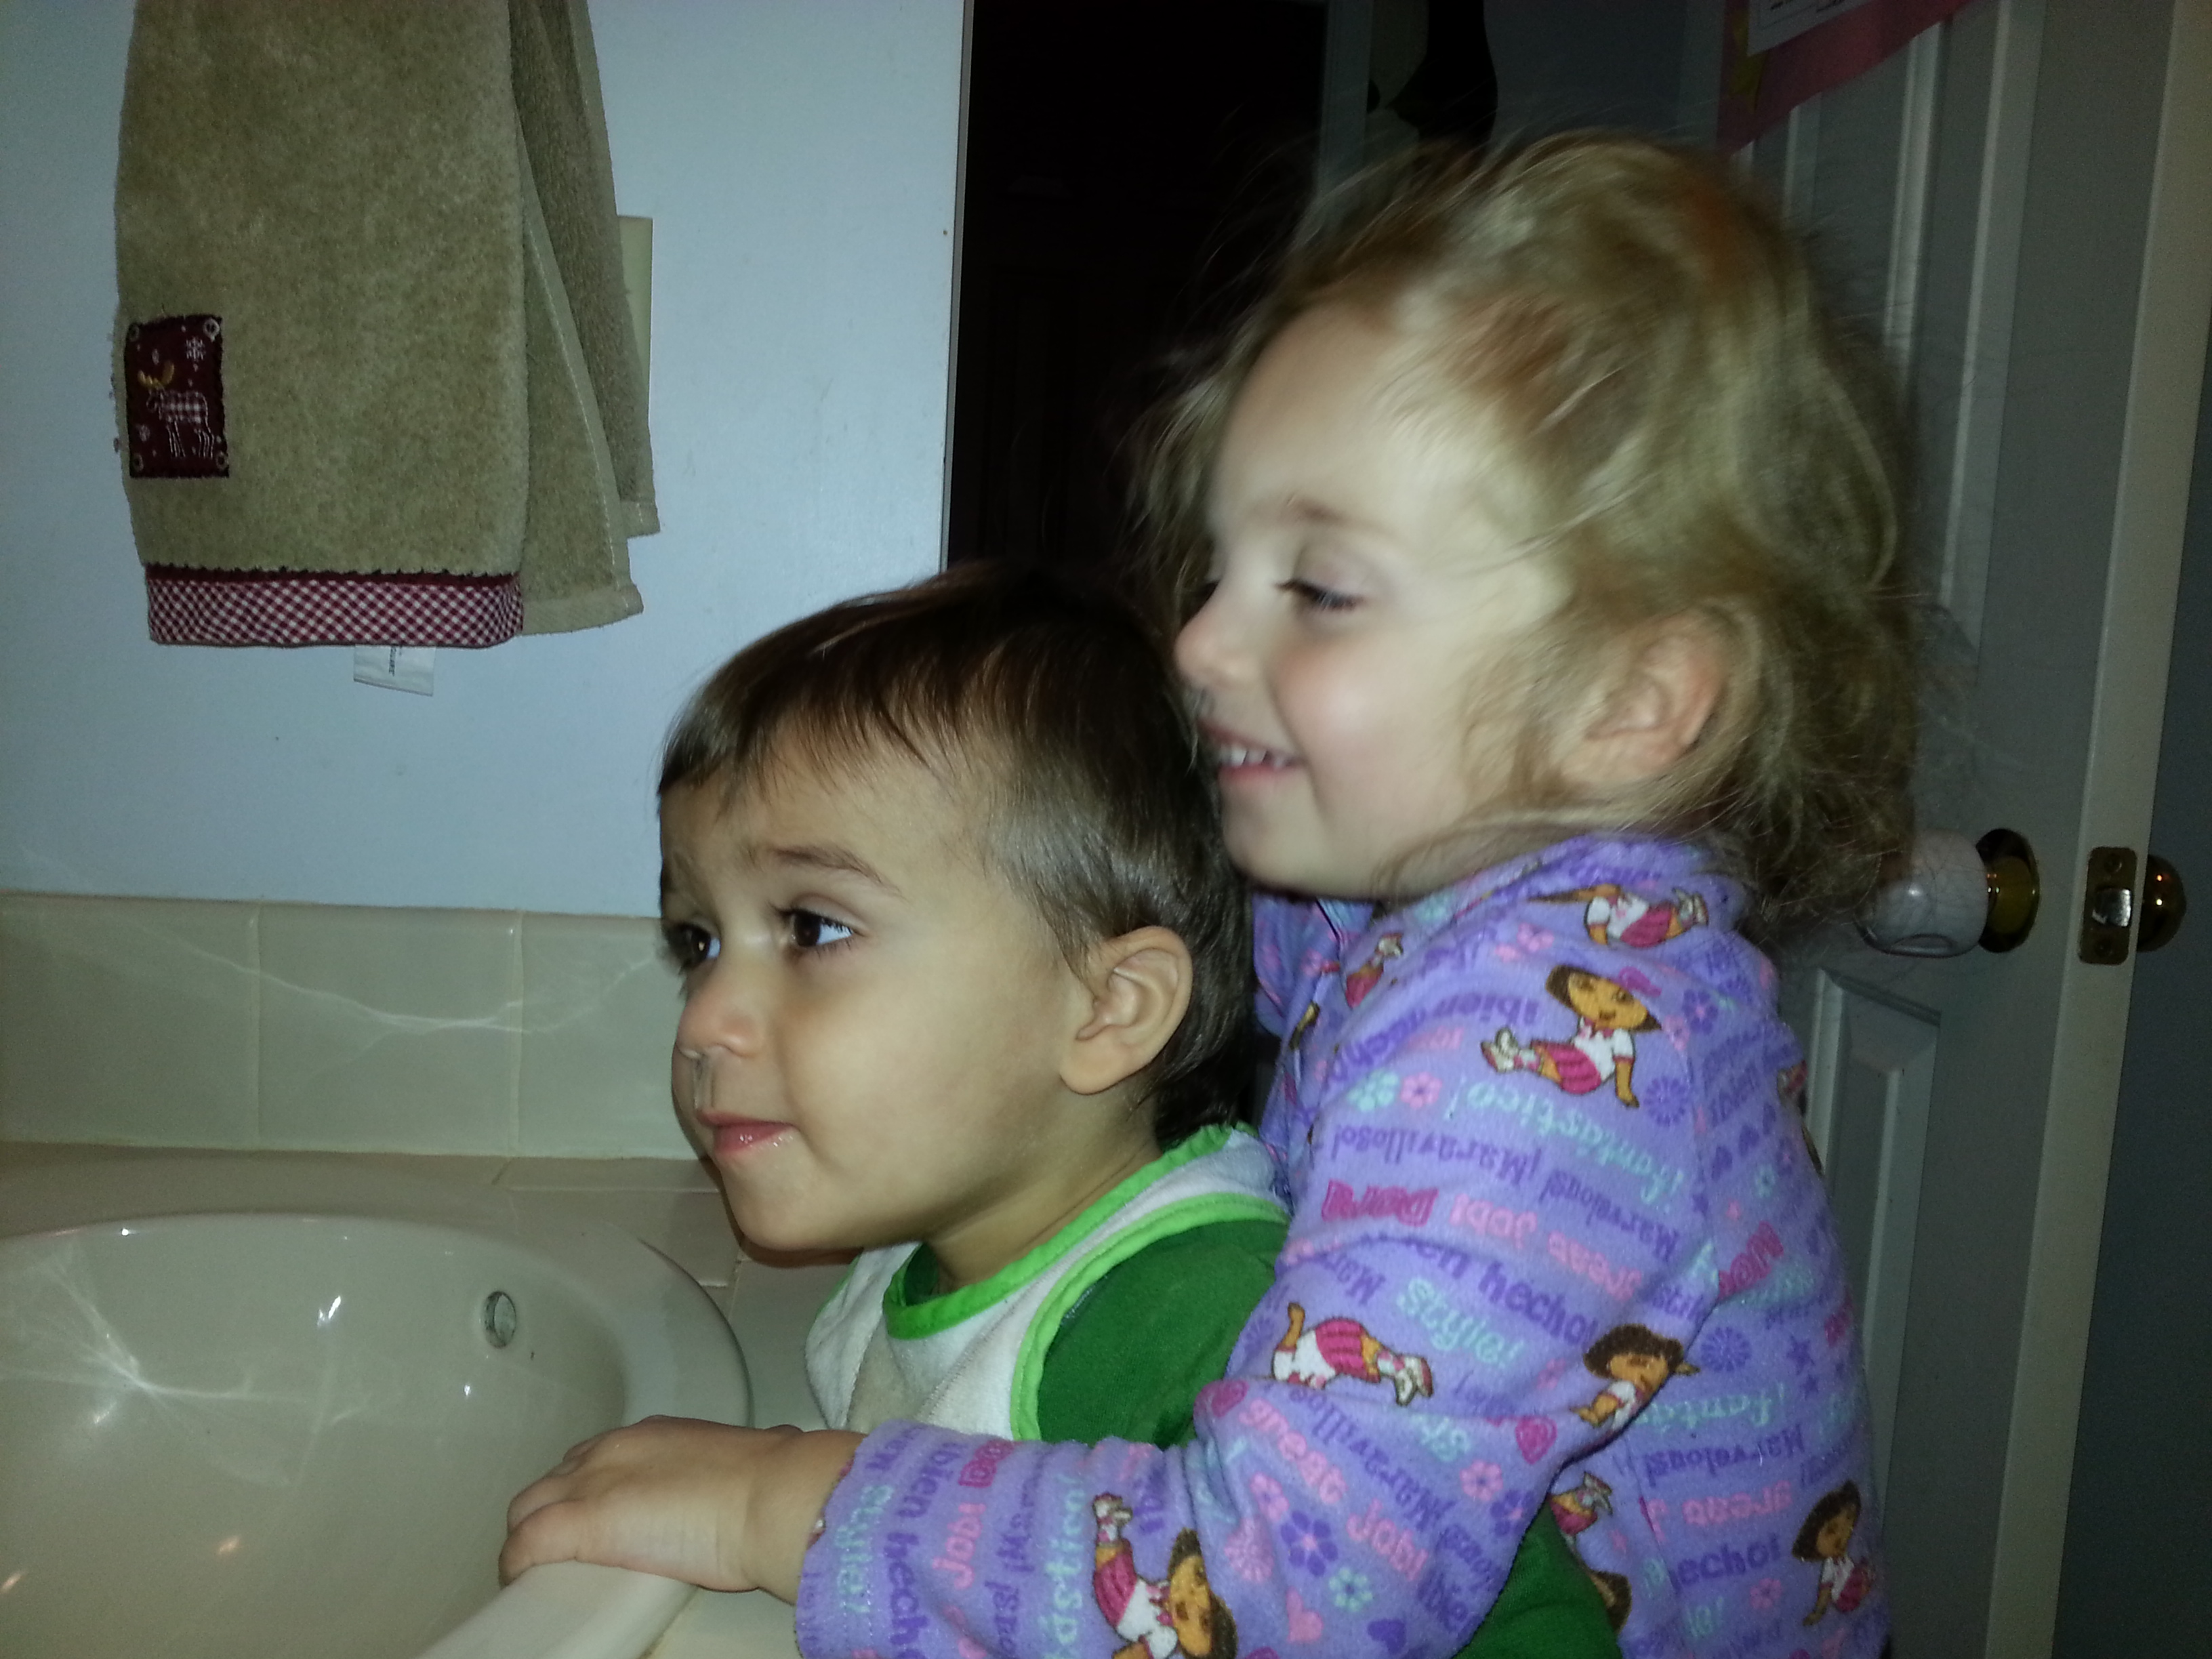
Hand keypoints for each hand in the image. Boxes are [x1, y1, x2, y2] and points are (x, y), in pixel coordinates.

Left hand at [501, 1416, 861, 1601]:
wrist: (770, 1495)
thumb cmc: (773, 1481)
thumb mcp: (751, 1458)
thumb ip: (739, 1464)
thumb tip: (762, 1468)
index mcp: (653, 1435)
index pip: (598, 1457)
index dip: (590, 1487)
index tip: (600, 1512)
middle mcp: (614, 1449)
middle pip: (557, 1478)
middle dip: (554, 1508)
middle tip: (567, 1545)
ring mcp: (592, 1483)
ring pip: (530, 1506)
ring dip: (532, 1534)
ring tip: (542, 1567)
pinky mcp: (581, 1523)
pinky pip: (526, 1542)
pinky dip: (519, 1561)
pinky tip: (521, 1578)